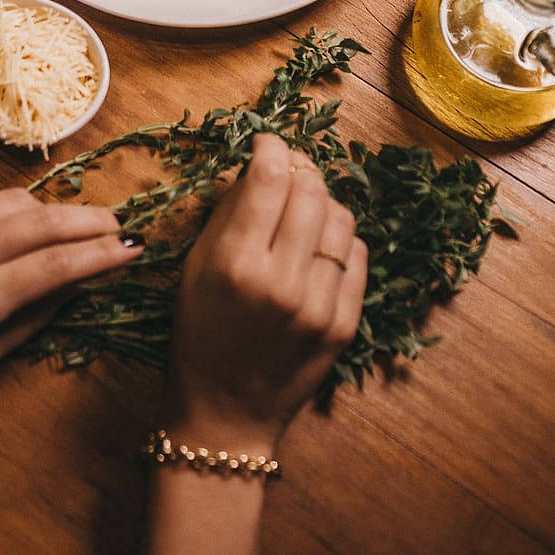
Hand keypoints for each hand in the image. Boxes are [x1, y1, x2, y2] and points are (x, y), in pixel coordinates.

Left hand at [0, 187, 142, 398]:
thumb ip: (28, 322)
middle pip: (45, 222)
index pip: (55, 265)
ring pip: (21, 202)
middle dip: (92, 222)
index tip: (134, 251)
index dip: (102, 255)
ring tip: (91, 223)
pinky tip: (42, 219)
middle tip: (124, 228)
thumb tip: (77, 288)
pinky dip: (26, 205)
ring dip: (62, 209)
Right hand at [164, 133, 365, 453]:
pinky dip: (340, 240)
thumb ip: (229, 210)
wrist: (225, 411)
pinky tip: (318, 247)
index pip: (269, 178)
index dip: (272, 147)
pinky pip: (358, 254)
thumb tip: (261, 163)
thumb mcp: (197, 266)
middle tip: (287, 171)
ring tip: (302, 212)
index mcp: (234, 264)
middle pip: (310, 190)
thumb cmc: (200, 332)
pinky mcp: (344, 325)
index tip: (267, 142)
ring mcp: (318, 306)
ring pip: (341, 217)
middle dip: (299, 169)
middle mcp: (280, 282)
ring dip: (323, 202)